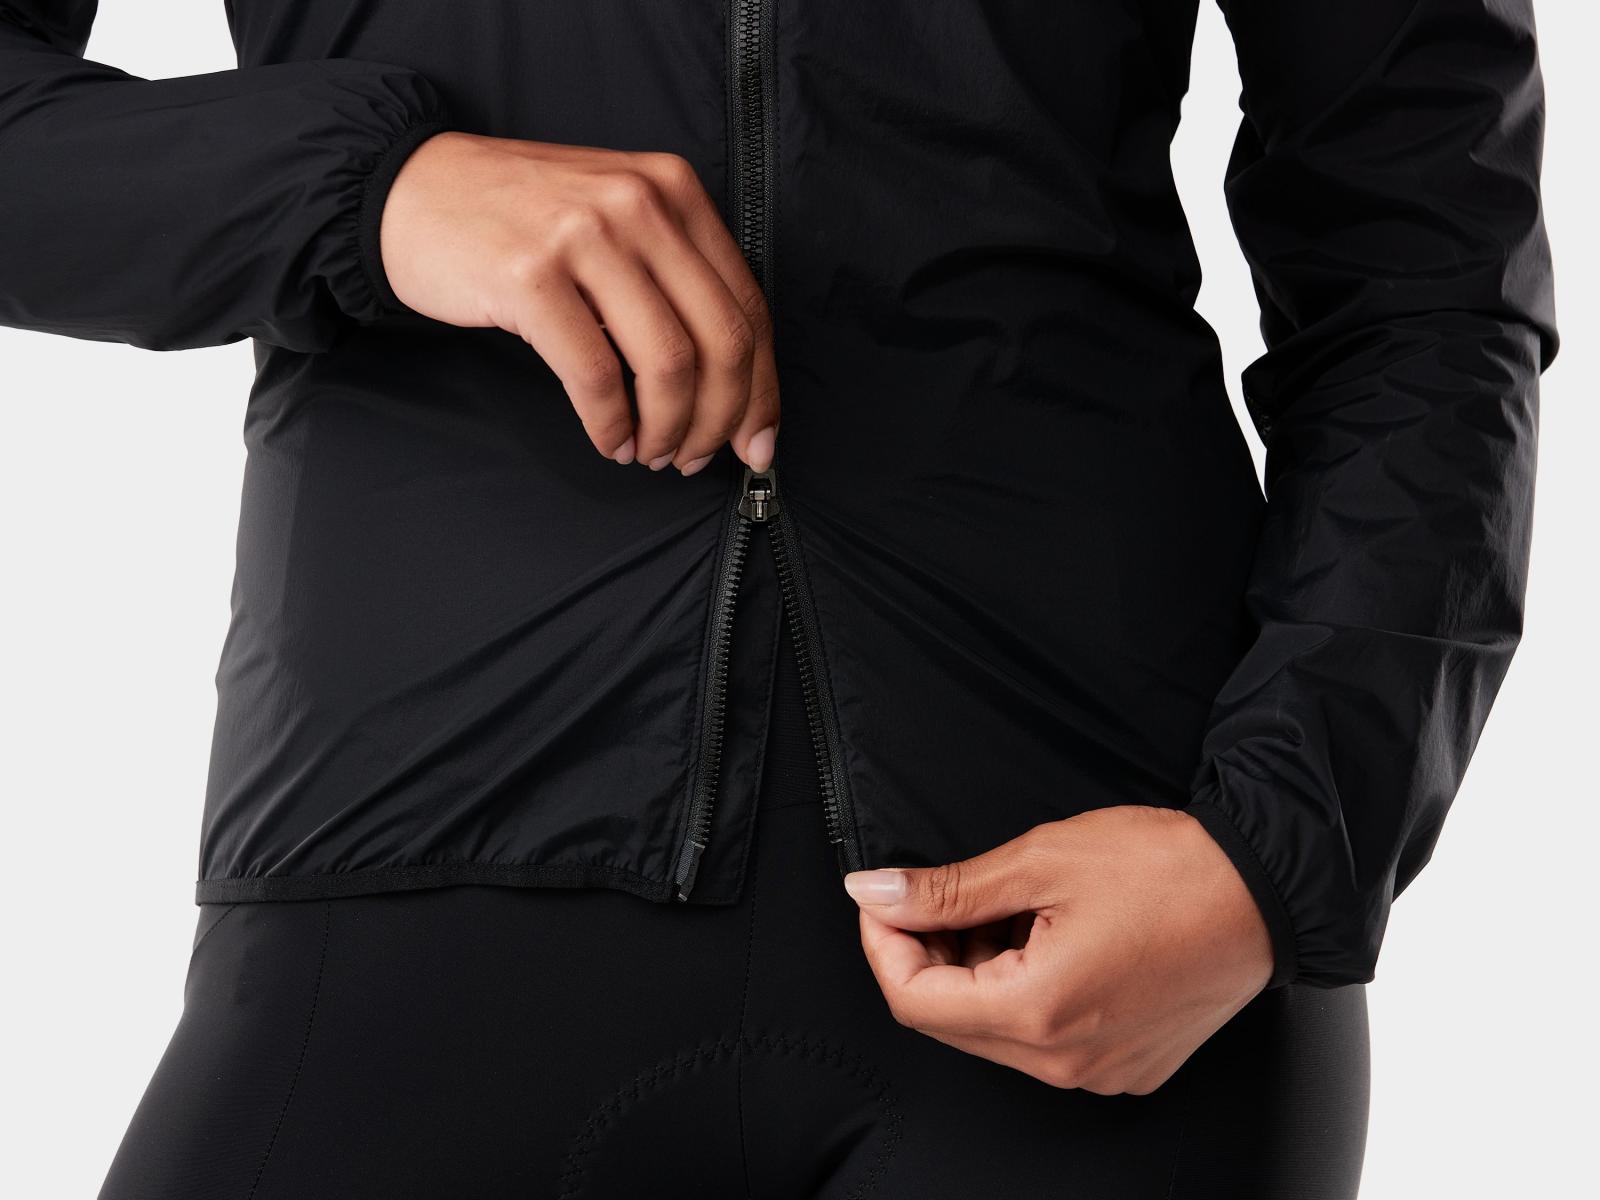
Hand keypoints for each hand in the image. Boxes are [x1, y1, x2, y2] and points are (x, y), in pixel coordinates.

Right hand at [379, 131, 778, 474]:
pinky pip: (596, 375)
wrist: (411, 188)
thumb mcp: (614, 219)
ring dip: (666, 430)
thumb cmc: (518, 219)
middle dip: (720, 421)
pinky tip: (609, 440)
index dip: (760, 390)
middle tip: (695, 459)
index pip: (748, 307)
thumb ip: (673, 278)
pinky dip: (611, 424)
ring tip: (647, 452)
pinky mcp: (530, 276)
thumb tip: (733, 386)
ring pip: (667, 363)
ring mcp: (585, 236)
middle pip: (722, 341)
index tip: (757, 442)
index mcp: (675, 191)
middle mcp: (640, 204)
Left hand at [843, 805, 1274, 1093]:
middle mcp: (1065, 1061)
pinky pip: (1043, 1042)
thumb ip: (948, 889)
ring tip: (1006, 911)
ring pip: (995, 1032)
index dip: (884, 943)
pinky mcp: (1124, 1067)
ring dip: (976, 973)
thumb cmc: (1167, 867)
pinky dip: (1022, 993)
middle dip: (930, 955)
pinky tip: (1045, 941)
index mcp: (1038, 1011)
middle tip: (945, 896)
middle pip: (950, 1021)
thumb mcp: (1040, 860)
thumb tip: (873, 893)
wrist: (1267, 888)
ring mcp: (1098, 1072)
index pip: (913, 1000)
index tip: (886, 899)